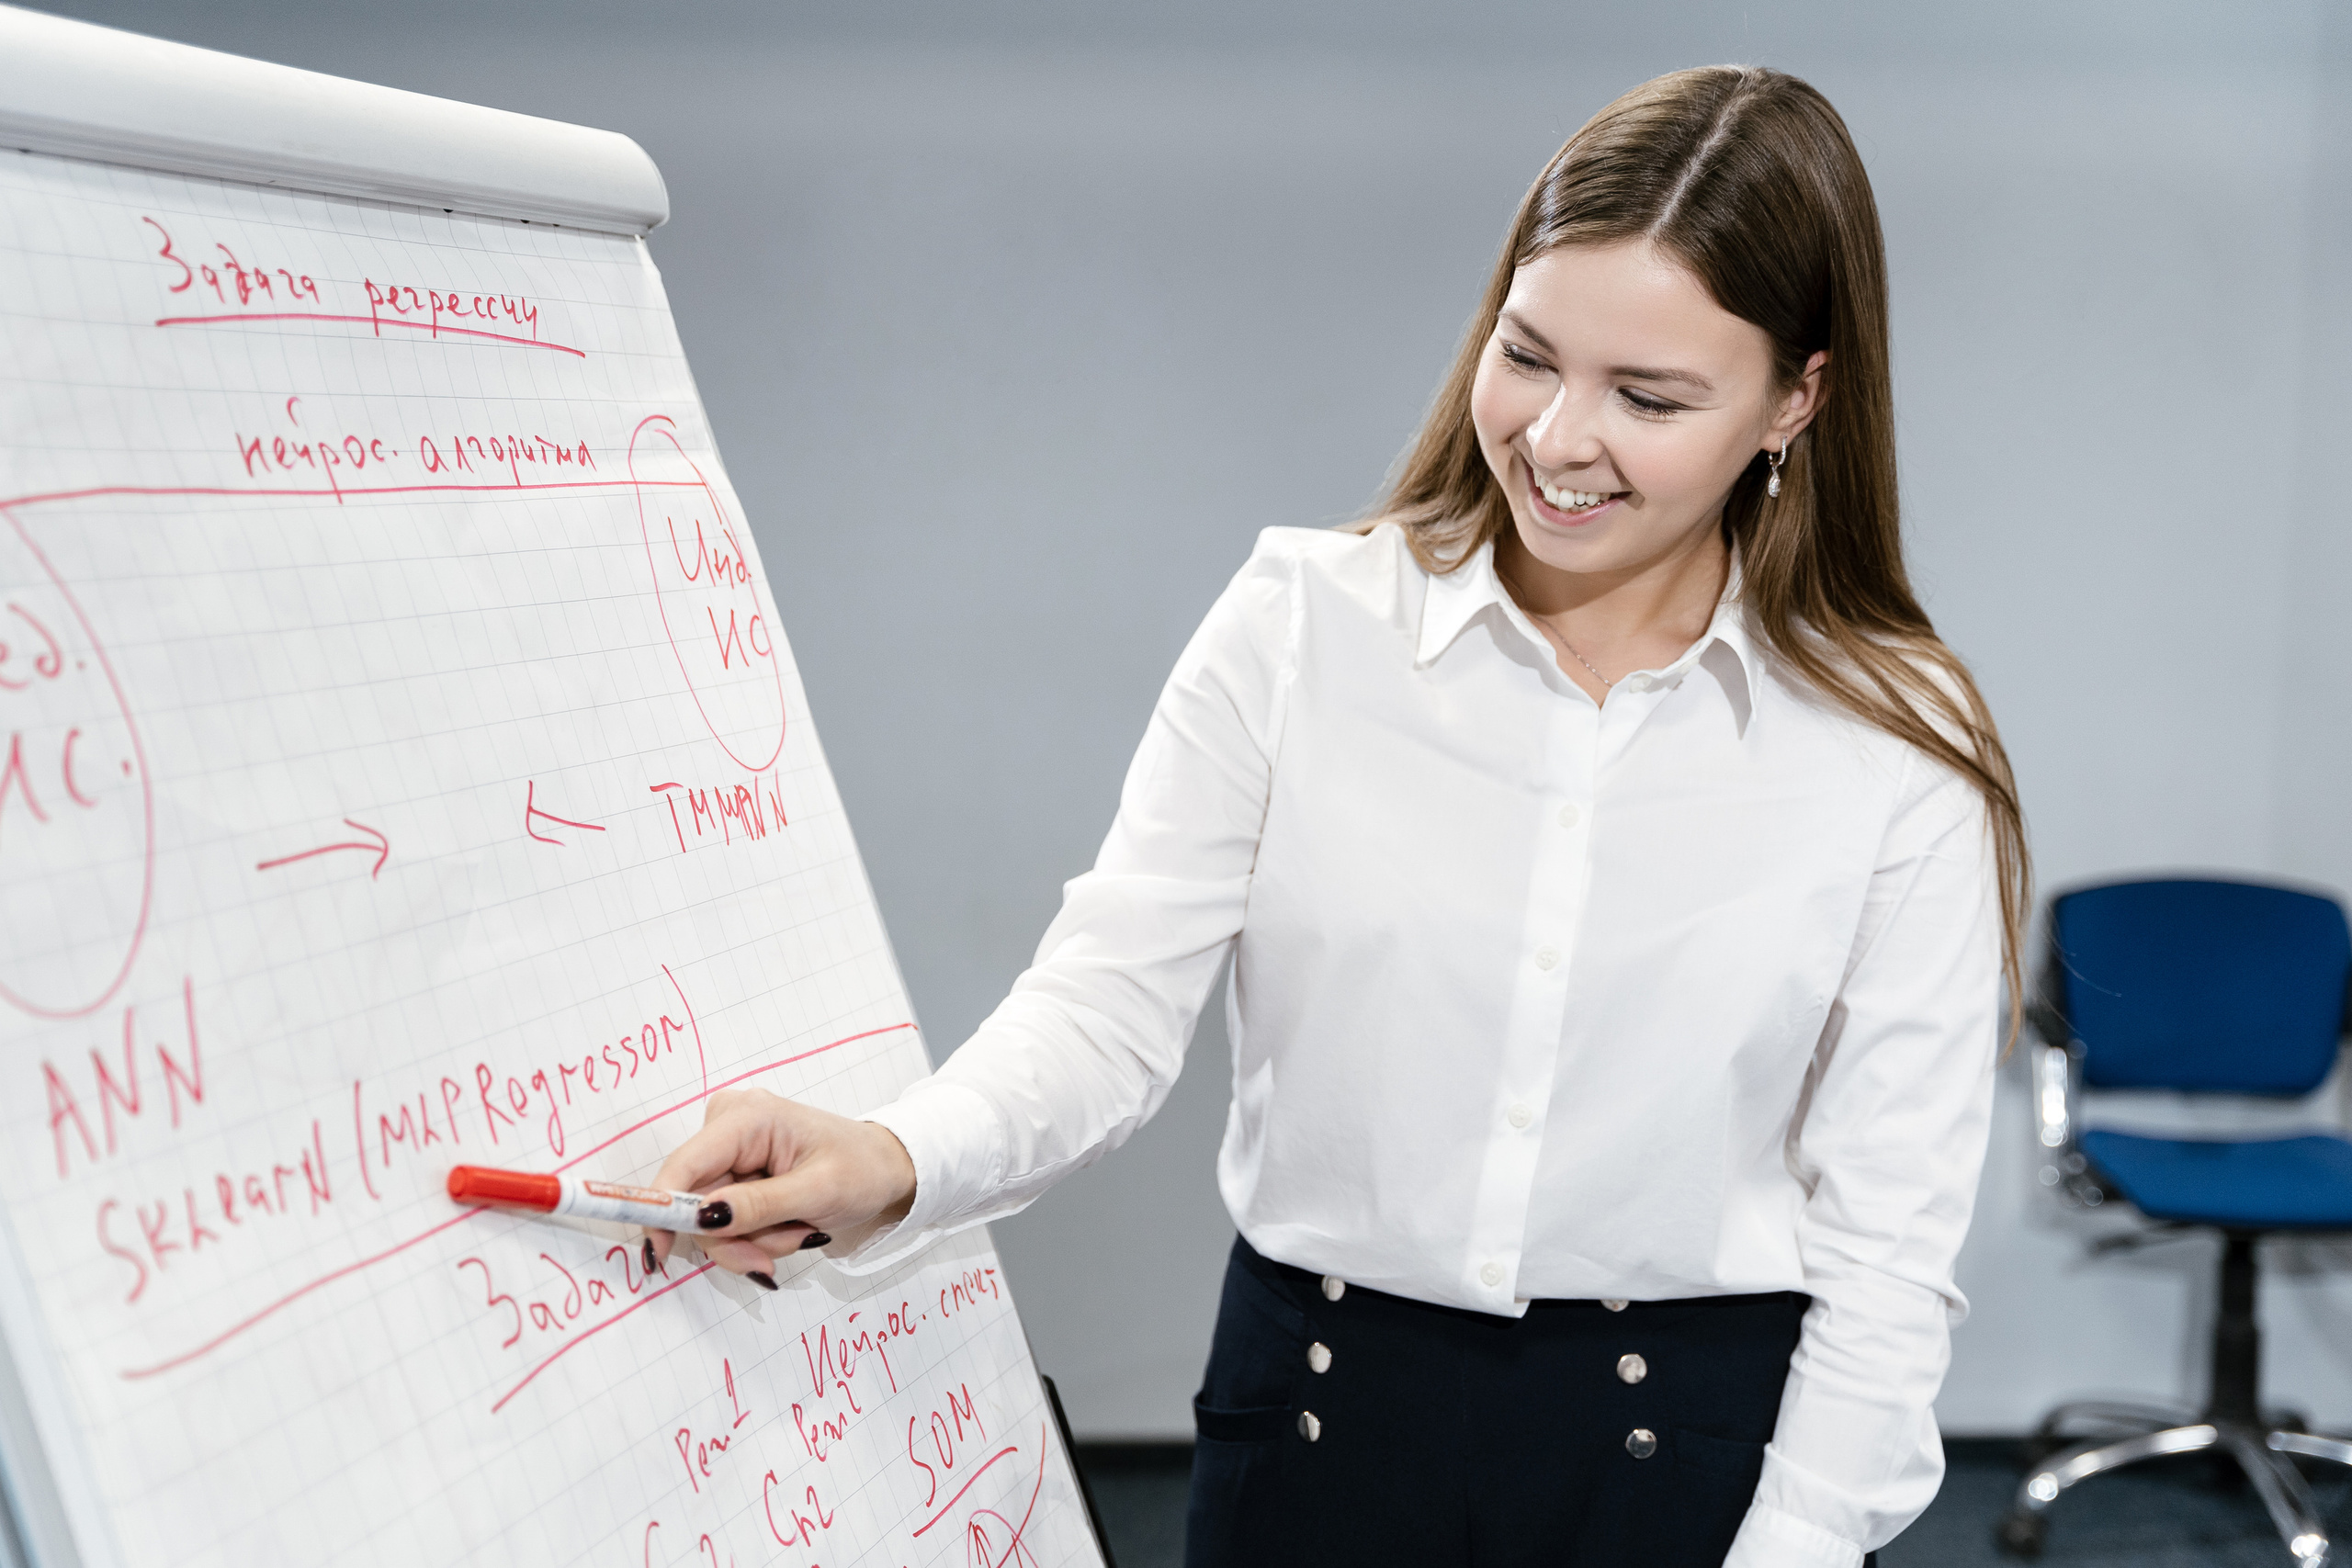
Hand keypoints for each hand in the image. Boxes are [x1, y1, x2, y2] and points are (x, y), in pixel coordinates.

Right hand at [646, 1088, 916, 1282]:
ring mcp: (730, 1148)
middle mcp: (729, 1124)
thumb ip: (759, 1206)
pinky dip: (756, 1235)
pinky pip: (726, 1219)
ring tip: (798, 1231)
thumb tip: (703, 1217)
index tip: (659, 1254)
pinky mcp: (735, 1170)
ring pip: (711, 1219)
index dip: (663, 1209)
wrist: (884, 1167)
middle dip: (735, 1239)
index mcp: (747, 1116)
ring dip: (752, 1240)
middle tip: (772, 1259)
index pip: (685, 1165)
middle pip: (695, 1202)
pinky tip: (789, 1226)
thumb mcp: (819, 1192)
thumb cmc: (862, 1169)